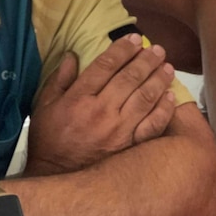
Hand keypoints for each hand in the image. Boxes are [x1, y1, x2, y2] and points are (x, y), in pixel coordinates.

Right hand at [25, 33, 176, 176]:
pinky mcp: (129, 147)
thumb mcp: (45, 106)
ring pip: (144, 98)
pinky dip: (164, 110)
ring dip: (159, 79)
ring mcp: (118, 130)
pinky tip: (171, 97)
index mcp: (79, 98)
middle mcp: (101, 111)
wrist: (55, 177)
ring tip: (167, 66)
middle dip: (145, 60)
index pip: (105, 66)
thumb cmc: (49, 139)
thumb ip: (59, 79)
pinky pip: (152, 125)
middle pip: (129, 78)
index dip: (122, 50)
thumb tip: (72, 54)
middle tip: (157, 49)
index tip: (133, 38)